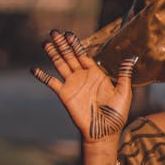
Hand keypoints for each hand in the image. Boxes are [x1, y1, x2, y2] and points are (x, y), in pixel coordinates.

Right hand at [31, 29, 136, 143]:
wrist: (104, 133)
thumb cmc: (116, 115)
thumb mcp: (123, 92)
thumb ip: (124, 75)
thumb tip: (131, 57)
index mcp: (96, 74)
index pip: (83, 55)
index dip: (76, 44)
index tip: (69, 34)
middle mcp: (82, 77)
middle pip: (69, 56)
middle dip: (62, 44)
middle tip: (54, 31)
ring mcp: (72, 85)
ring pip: (60, 65)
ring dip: (52, 54)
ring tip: (45, 43)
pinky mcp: (65, 95)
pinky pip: (51, 83)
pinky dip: (42, 76)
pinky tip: (34, 69)